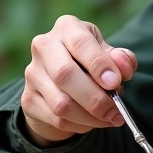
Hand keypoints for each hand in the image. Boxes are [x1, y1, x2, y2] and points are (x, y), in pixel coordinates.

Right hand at [20, 15, 136, 146]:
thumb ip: (121, 60)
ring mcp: (33, 73)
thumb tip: (123, 69)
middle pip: (65, 74)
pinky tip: (91, 122)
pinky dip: (79, 125)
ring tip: (109, 118)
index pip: (81, 42)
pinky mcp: (28, 99)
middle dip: (95, 98)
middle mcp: (44, 46)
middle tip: (116, 111)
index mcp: (67, 27)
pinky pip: (56, 119)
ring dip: (90, 117)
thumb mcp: (109, 55)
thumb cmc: (91, 62)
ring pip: (61, 103)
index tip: (115, 83)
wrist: (63, 81)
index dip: (98, 64)